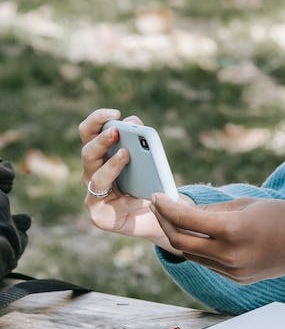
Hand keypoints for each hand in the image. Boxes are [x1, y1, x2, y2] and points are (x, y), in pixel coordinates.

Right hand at [78, 108, 173, 251]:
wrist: (154, 215)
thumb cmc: (147, 182)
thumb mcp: (147, 160)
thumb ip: (141, 141)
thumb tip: (136, 125)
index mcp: (99, 155)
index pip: (89, 133)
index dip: (97, 120)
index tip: (115, 112)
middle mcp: (91, 173)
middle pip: (87, 153)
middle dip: (102, 140)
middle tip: (117, 131)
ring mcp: (93, 195)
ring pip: (95, 178)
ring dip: (111, 165)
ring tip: (127, 154)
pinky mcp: (99, 216)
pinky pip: (110, 205)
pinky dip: (126, 199)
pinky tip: (138, 195)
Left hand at [150, 195, 284, 282]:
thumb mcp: (249, 204)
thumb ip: (215, 210)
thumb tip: (187, 210)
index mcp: (234, 231)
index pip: (187, 219)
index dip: (167, 207)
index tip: (157, 196)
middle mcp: (230, 255)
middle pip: (181, 243)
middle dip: (166, 224)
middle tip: (160, 209)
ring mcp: (233, 271)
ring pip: (193, 256)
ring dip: (181, 238)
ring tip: (176, 220)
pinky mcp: (238, 279)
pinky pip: (209, 264)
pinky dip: (200, 249)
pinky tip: (200, 236)